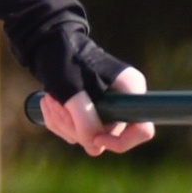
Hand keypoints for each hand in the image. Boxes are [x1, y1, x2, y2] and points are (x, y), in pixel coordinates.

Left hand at [37, 65, 156, 156]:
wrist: (49, 44)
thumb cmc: (64, 59)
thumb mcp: (70, 89)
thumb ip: (83, 119)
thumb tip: (94, 148)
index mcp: (131, 90)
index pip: (142, 130)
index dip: (119, 142)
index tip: (95, 138)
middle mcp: (125, 101)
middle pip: (108, 137)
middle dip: (76, 126)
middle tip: (56, 103)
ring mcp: (109, 108)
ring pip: (88, 137)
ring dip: (64, 122)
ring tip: (51, 98)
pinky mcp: (92, 113)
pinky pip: (76, 133)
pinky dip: (60, 122)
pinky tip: (50, 102)